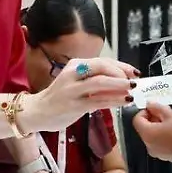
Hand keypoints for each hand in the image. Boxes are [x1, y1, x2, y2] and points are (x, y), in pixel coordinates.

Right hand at [21, 57, 139, 133]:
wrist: (37, 112)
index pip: (103, 61)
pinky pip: (98, 101)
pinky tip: (124, 101)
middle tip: (134, 81)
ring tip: (132, 89)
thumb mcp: (76, 83)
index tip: (134, 72)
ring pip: (101, 83)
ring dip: (120, 85)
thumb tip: (122, 81)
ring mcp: (73, 90)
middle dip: (121, 73)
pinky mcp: (74, 105)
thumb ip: (96, 80)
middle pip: (102, 67)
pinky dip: (114, 100)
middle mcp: (73, 74)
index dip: (121, 66)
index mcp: (75, 65)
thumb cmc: (60, 97)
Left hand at [132, 102, 171, 162]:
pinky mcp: (166, 156)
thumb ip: (157, 107)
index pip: (137, 120)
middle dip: (154, 118)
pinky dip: (165, 136)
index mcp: (148, 134)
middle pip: (145, 128)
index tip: (154, 108)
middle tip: (166, 113)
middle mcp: (149, 145)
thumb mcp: (171, 114)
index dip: (145, 111)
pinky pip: (161, 143)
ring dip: (160, 126)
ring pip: (153, 135)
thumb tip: (150, 104)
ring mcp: (158, 152)